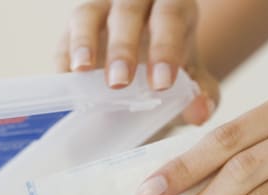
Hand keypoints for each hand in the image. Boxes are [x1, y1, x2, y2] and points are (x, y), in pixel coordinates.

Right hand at [56, 0, 218, 124]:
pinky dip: (64, 60)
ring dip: (84, 43)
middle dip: (123, 47)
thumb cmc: (171, 68)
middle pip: (127, 9)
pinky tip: (66, 83)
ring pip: (88, 14)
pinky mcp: (74, 28)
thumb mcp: (192, 80)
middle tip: (119, 84)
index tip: (162, 84)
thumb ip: (203, 94)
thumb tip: (201, 111)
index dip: (165, 47)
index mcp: (172, 5)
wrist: (147, 67)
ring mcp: (100, 8)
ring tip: (81, 72)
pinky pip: (64, 39)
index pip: (170, 16)